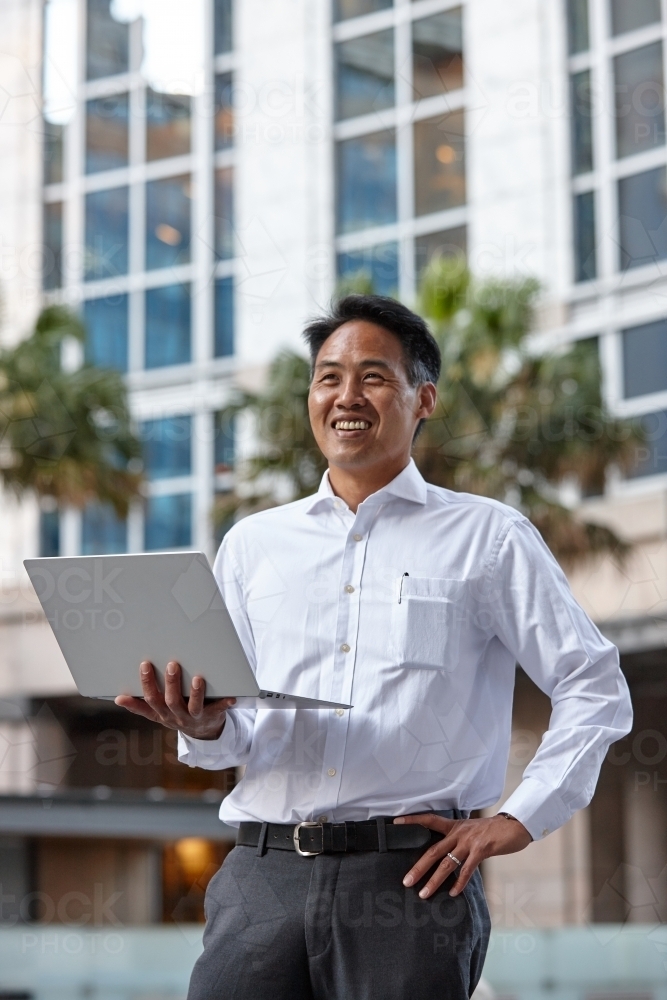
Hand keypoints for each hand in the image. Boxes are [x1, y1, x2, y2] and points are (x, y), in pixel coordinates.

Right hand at [115, 661, 235, 739]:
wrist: (203, 733)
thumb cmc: (178, 716)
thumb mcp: (157, 714)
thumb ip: (139, 706)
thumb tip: (118, 699)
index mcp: (162, 714)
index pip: (151, 699)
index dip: (147, 683)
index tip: (145, 665)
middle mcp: (177, 717)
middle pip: (171, 702)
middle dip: (171, 684)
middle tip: (172, 665)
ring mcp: (195, 718)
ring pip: (194, 707)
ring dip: (196, 693)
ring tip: (197, 678)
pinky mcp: (212, 717)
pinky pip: (219, 710)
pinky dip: (225, 704)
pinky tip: (231, 697)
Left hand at [394, 813, 531, 898]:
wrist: (513, 826)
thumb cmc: (491, 830)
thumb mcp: (470, 830)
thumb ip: (457, 839)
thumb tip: (445, 852)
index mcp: (454, 826)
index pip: (429, 820)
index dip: (413, 820)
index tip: (396, 823)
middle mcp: (458, 833)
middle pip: (433, 850)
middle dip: (419, 867)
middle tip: (406, 882)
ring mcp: (469, 842)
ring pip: (447, 863)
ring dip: (434, 880)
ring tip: (424, 893)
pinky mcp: (482, 850)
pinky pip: (467, 869)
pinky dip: (459, 882)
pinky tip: (452, 893)